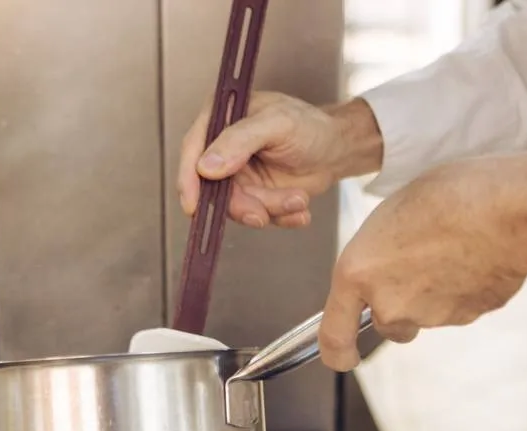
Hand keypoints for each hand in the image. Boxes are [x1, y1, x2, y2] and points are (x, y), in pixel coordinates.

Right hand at [177, 92, 382, 227]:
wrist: (337, 149)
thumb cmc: (310, 126)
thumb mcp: (277, 124)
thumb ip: (240, 140)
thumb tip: (205, 166)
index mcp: (220, 119)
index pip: (193, 150)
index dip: (189, 180)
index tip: (193, 205)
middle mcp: (223, 148)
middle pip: (213, 188)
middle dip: (243, 204)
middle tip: (263, 212)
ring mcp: (237, 175)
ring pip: (237, 206)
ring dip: (269, 208)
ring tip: (298, 199)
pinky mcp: (253, 195)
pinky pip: (256, 215)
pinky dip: (279, 216)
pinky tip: (299, 208)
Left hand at [318, 151, 526, 370]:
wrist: (511, 209)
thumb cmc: (450, 195)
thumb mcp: (392, 214)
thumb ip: (378, 252)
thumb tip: (385, 265)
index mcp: (357, 273)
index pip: (333, 336)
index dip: (337, 352)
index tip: (343, 357)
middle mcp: (388, 303)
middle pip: (387, 323)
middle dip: (398, 304)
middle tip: (418, 263)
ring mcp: (429, 317)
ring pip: (423, 316)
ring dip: (432, 293)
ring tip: (452, 248)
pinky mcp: (466, 318)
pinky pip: (458, 308)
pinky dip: (463, 291)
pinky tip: (475, 257)